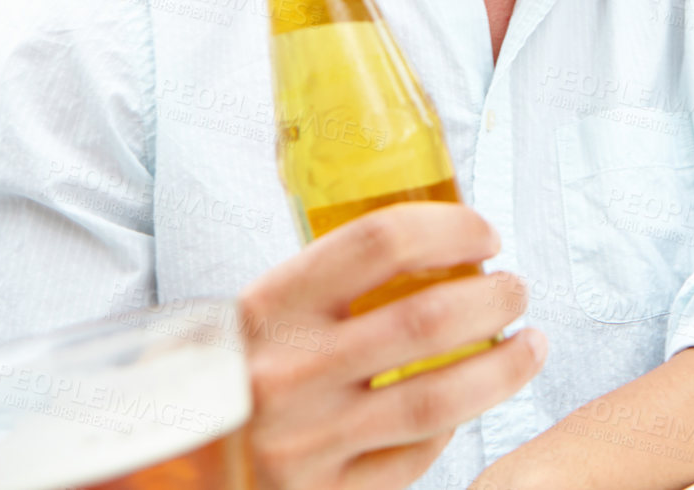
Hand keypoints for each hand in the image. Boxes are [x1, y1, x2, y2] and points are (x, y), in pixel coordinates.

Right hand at [239, 203, 546, 488]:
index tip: (485, 235)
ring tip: (531, 344)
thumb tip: (432, 241)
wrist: (161, 470)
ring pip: (439, 399)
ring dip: (504, 367)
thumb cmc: (228, 377)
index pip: (379, 242)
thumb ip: (322, 286)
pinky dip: (453, 426)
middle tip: (516, 289)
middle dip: (494, 298)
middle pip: (426, 320)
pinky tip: (471, 403)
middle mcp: (287, 374)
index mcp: (268, 310)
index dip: (450, 229)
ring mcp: (307, 443)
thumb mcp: (253, 317)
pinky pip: (414, 456)